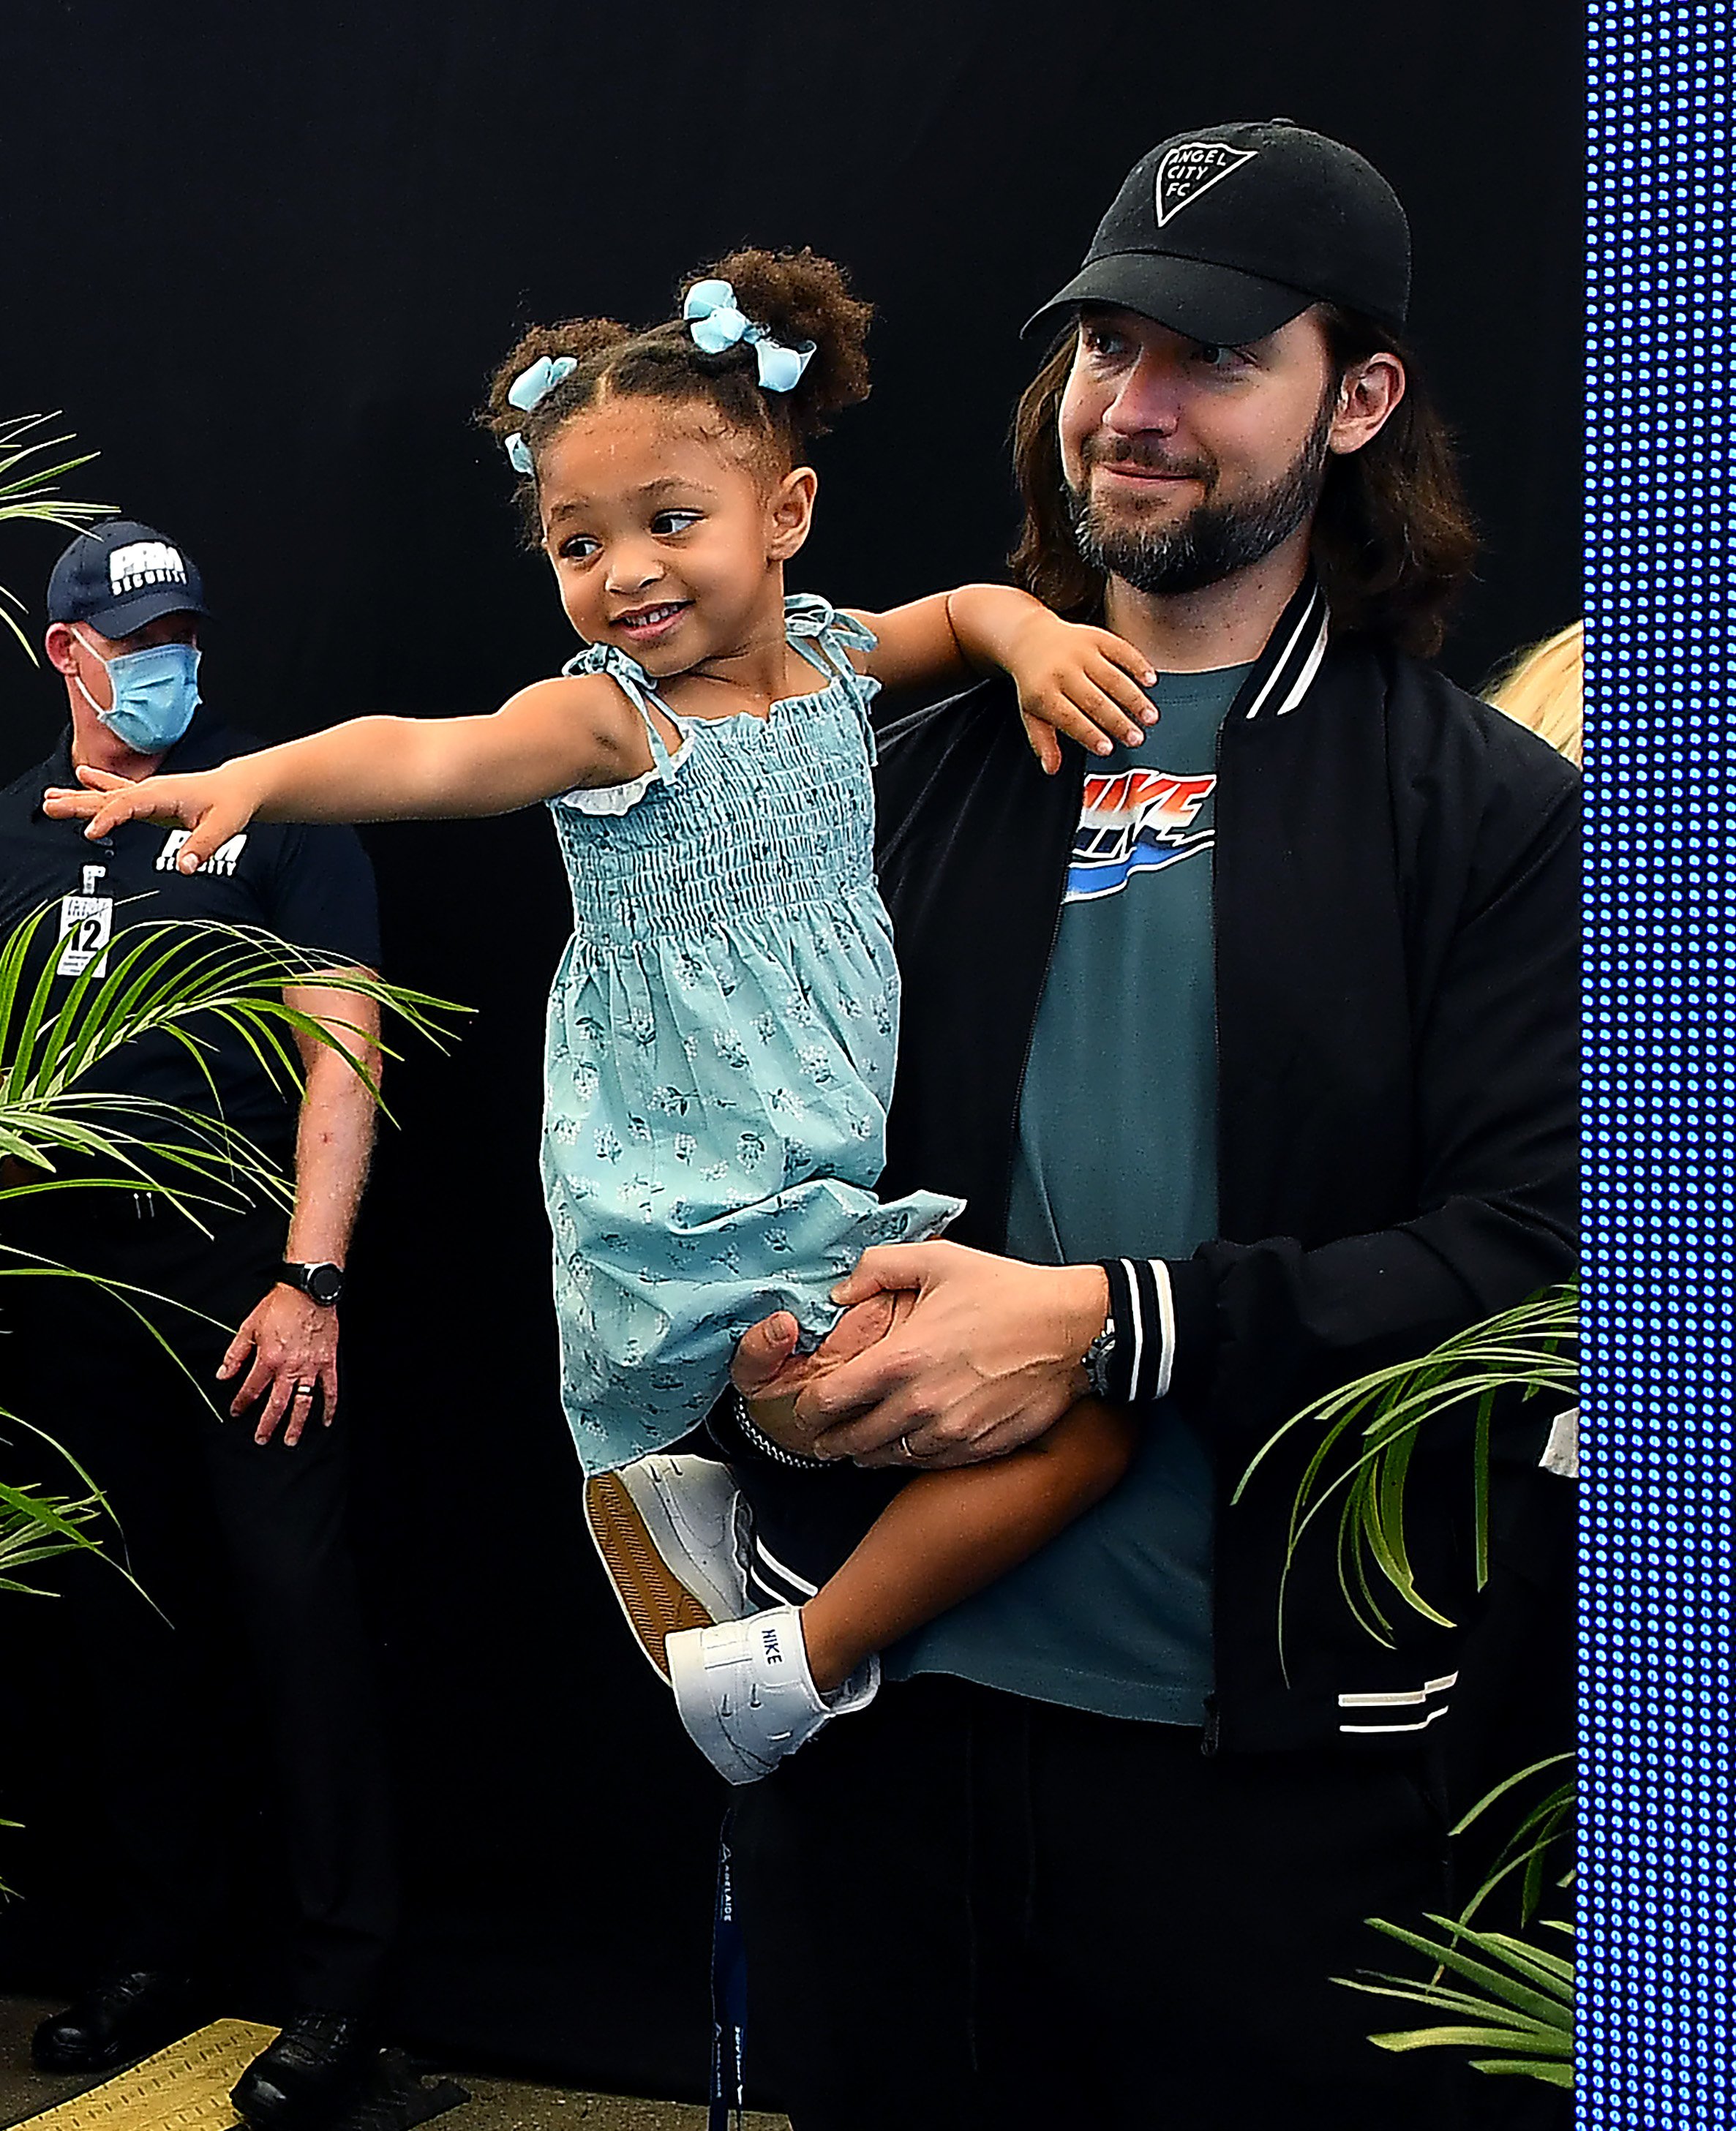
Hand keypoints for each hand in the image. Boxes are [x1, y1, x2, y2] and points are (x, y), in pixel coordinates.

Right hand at [42, 762, 263, 870]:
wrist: (237, 787)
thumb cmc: (231, 802)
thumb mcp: (224, 825)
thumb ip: (203, 846)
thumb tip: (185, 867)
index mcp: (166, 794)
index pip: (130, 804)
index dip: (110, 818)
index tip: (92, 831)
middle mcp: (152, 790)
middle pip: (110, 797)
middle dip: (79, 802)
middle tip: (50, 805)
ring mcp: (148, 793)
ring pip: (108, 795)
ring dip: (79, 796)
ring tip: (50, 798)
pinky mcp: (149, 798)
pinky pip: (117, 793)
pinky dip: (97, 786)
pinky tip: (80, 779)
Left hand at [219, 1285, 340, 1444]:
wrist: (310, 1290)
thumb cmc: (280, 1305)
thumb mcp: (249, 1327)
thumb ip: (235, 1354)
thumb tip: (222, 1375)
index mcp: (269, 1359)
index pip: (251, 1389)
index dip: (241, 1403)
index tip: (236, 1411)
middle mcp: (290, 1367)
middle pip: (277, 1404)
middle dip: (268, 1424)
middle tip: (262, 1439)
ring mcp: (311, 1367)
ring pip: (304, 1402)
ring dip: (296, 1424)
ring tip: (290, 1439)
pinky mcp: (328, 1362)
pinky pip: (330, 1389)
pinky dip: (329, 1406)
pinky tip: (326, 1420)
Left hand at [752, 1241, 1109, 1468]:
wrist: (1074, 1331)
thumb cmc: (1009, 1294)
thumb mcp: (938, 1260)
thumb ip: (878, 1269)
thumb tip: (841, 1292)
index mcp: (902, 1360)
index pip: (829, 1401)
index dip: (807, 1409)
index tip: (803, 1409)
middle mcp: (919, 1405)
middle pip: (851, 1440)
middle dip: (830, 1438)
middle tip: (821, 1435)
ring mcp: (949, 1433)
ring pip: (886, 1458)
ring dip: (867, 1451)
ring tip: (859, 1442)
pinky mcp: (977, 1449)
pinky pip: (926, 1464)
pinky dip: (909, 1457)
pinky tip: (906, 1443)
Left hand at [1003, 610, 1157, 776]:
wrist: (1030, 639)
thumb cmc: (1035, 682)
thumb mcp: (1031, 713)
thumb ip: (1043, 742)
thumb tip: (1051, 768)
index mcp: (1043, 693)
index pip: (1069, 717)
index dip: (1089, 734)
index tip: (1107, 749)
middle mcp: (1063, 671)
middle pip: (1095, 700)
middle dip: (1118, 721)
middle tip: (1136, 738)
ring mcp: (1081, 652)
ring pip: (1112, 677)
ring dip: (1134, 698)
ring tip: (1149, 717)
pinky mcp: (1097, 637)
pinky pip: (1121, 651)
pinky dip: (1138, 665)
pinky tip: (1151, 681)